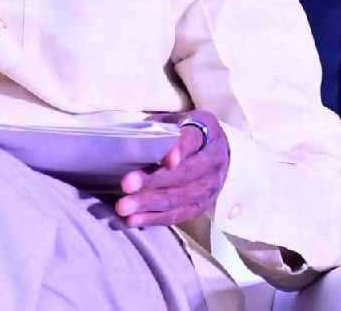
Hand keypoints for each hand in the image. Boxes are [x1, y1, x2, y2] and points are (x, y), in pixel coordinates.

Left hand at [114, 110, 229, 227]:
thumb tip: (129, 145)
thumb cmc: (186, 133)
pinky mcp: (201, 206)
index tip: (167, 161)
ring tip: (123, 207)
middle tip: (126, 185)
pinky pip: (178, 215)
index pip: (193, 140)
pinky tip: (134, 220)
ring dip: (149, 203)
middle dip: (153, 181)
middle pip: (184, 174)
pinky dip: (154, 218)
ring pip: (179, 198)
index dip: (180, 150)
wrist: (217, 153)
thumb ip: (155, 129)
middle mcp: (213, 161)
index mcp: (206, 132)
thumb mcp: (175, 121)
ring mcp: (210, 187)